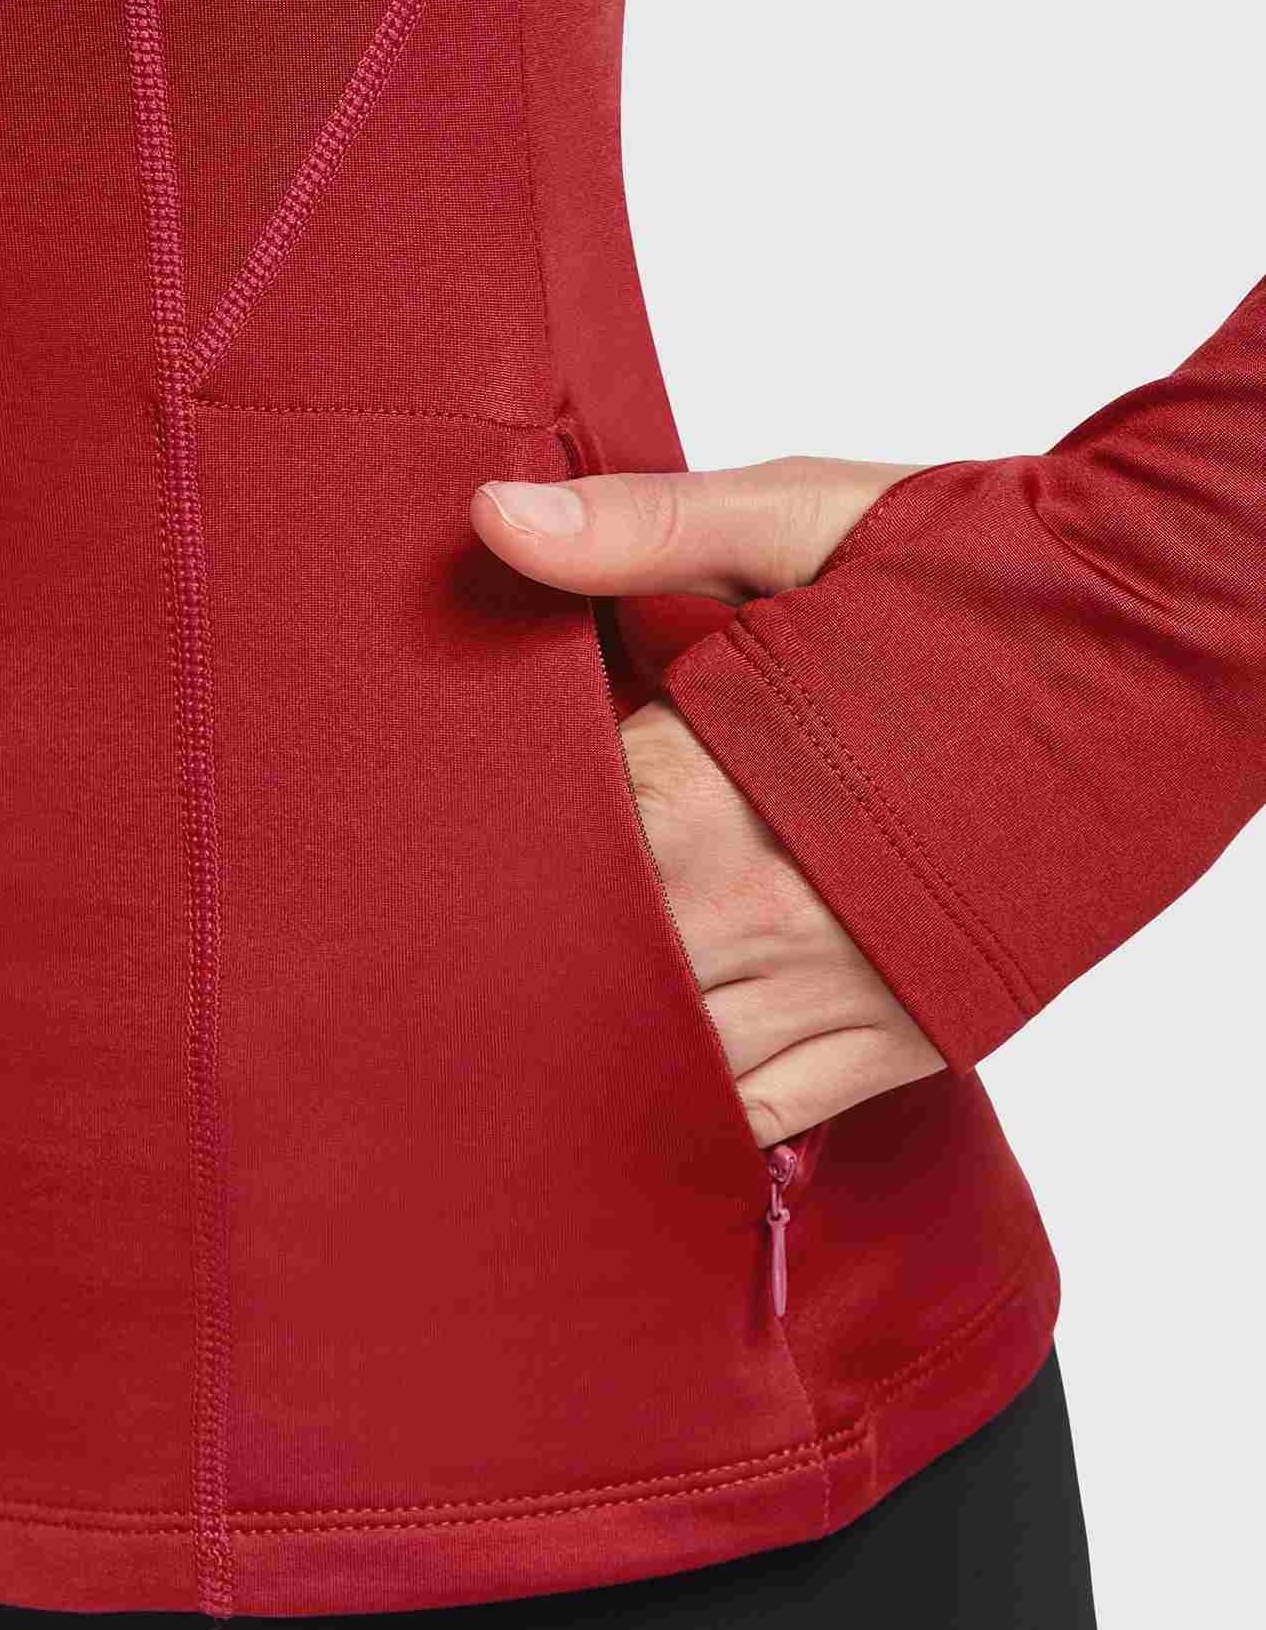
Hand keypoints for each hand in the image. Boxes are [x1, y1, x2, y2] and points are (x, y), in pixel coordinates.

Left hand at [470, 456, 946, 1144]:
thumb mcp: (807, 518)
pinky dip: (700, 1106)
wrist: (1180, 634)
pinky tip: (652, 1082)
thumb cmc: (991, 566)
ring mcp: (840, 987)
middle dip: (522, 961)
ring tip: (526, 1033)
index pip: (546, 849)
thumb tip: (492, 520)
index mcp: (713, 784)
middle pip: (583, 976)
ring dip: (599, 1042)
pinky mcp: (911, 1034)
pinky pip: (768, 1112)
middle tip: (449, 966)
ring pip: (664, 1060)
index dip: (495, 844)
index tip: (454, 843)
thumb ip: (642, 534)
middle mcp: (763, 909)